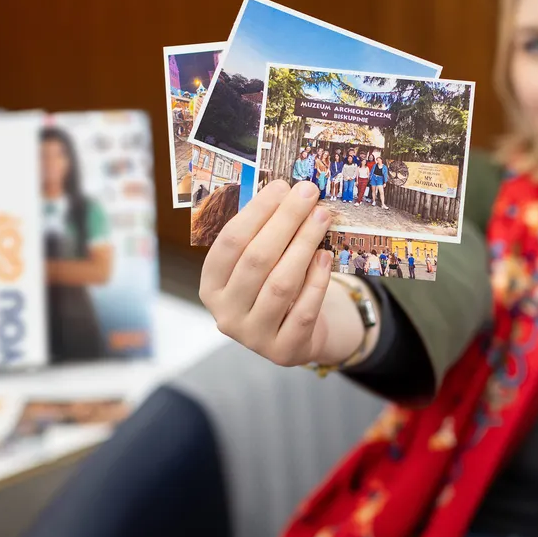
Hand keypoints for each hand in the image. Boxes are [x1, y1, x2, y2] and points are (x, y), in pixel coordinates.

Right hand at [198, 179, 367, 367]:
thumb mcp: (259, 263)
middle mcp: (225, 313)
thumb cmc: (274, 286)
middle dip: (285, 221)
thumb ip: (264, 233)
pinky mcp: (283, 350)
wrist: (295, 336)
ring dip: (304, 244)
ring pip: (281, 283)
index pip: (230, 242)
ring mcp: (253, 336)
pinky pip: (304, 309)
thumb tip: (288, 190)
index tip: (281, 186)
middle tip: (308, 193)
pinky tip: (326, 255)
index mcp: (211, 285)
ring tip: (321, 217)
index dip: (256, 212)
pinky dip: (317, 280)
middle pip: (257, 259)